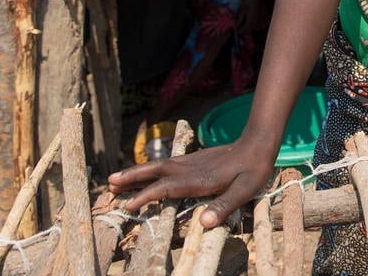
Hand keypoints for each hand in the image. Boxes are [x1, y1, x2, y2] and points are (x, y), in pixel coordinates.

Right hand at [108, 139, 275, 227]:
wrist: (258, 143)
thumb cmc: (253, 169)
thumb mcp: (244, 190)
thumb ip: (224, 205)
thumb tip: (203, 223)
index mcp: (198, 178)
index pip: (165, 187)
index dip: (146, 196)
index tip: (129, 205)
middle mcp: (190, 168)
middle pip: (155, 171)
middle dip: (132, 178)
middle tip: (109, 184)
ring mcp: (191, 162)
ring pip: (158, 166)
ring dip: (138, 172)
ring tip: (117, 179)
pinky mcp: (195, 160)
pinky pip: (167, 165)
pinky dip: (151, 170)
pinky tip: (147, 173)